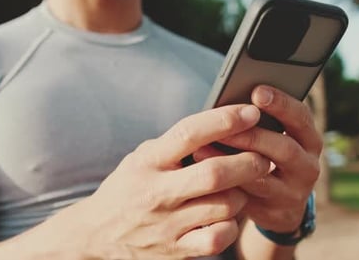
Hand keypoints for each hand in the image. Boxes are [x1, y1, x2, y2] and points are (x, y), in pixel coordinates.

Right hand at [0, 104, 271, 259]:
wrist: (97, 235)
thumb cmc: (126, 189)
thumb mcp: (140, 158)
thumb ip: (173, 145)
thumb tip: (221, 125)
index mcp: (148, 162)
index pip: (189, 134)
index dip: (224, 120)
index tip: (250, 111)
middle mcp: (157, 193)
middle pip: (215, 173)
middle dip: (248, 161)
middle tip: (262, 155)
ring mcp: (167, 225)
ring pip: (225, 206)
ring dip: (242, 193)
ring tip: (242, 187)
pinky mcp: (176, 251)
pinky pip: (218, 238)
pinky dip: (230, 225)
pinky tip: (225, 217)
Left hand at [193, 86, 321, 233]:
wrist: (279, 205)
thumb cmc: (267, 156)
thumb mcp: (274, 137)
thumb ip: (258, 122)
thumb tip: (226, 101)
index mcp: (308, 139)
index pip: (300, 117)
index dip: (281, 103)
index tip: (257, 91)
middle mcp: (307, 165)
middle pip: (285, 148)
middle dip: (253, 134)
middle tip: (226, 125)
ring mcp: (293, 192)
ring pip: (263, 176)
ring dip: (231, 161)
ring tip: (201, 148)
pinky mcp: (274, 212)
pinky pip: (247, 198)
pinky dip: (224, 184)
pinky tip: (202, 173)